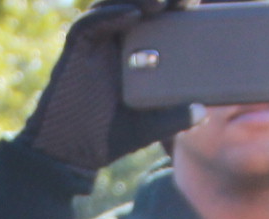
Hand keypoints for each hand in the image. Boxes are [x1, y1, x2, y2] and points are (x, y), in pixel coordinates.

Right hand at [20, 1, 201, 173]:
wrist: (66, 152)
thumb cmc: (104, 137)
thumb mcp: (147, 128)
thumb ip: (173, 118)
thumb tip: (202, 110)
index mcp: (137, 53)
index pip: (158, 20)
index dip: (175, 8)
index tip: (195, 4)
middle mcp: (116, 42)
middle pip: (137, 5)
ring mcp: (96, 43)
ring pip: (113, 5)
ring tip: (161, 2)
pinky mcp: (76, 50)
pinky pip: (90, 24)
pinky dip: (111, 15)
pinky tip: (133, 15)